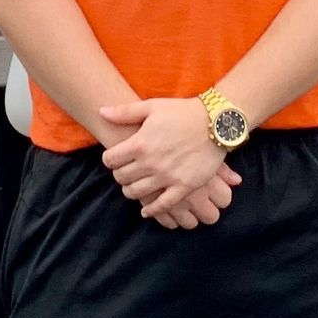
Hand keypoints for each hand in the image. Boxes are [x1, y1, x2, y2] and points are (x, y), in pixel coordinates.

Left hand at [100, 96, 242, 226]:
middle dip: (120, 175)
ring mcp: (167, 177)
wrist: (215, 122)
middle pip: (121, 178)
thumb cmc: (183, 112)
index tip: (115, 159)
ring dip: (131, 191)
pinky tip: (147, 210)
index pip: (110, 160)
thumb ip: (125, 112)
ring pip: (137, 193)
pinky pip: (162, 205)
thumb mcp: (152, 106)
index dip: (110, 159)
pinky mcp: (183, 187)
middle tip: (125, 172)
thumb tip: (101, 112)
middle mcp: (150, 163)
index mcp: (140, 143)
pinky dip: (151, 210)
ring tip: (134, 187)